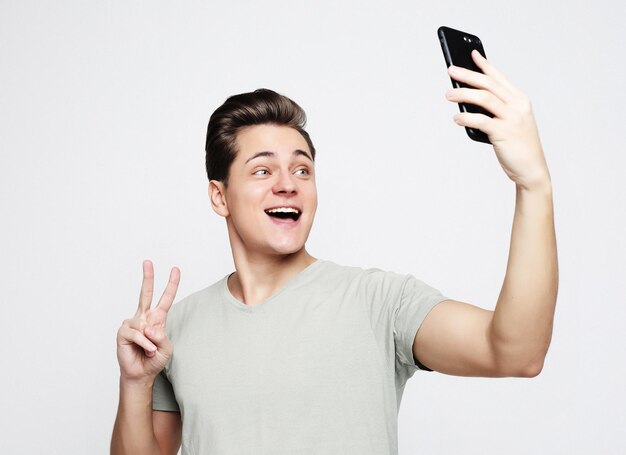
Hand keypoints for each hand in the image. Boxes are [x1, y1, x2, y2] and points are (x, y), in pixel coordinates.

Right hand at [116, 260, 179, 383]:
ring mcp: (133, 323)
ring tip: (151, 350)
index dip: (171, 284)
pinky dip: (144, 343)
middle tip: (147, 261)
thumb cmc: (154, 359)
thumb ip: (161, 335)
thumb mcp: (166, 347)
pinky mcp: (123, 332)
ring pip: (145, 325)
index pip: (165, 298)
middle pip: (145, 293)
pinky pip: (137, 333)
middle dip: (147, 277)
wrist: (142, 373)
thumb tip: (148, 326)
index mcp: (157, 318)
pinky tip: (146, 350)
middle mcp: (144, 317)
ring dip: (151, 341)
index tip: (175, 269)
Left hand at [446, 50, 550, 190]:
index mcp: (520, 100)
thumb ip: (494, 111)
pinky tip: (456, 118)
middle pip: (488, 84)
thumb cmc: (518, 146)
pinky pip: (480, 120)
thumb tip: (467, 102)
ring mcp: (512, 118)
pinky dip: (466, 118)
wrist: (531, 169)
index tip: (472, 53)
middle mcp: (517, 106)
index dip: (485, 64)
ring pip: (484, 98)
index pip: (499, 77)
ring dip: (463, 94)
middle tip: (451, 70)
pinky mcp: (504, 132)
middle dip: (468, 75)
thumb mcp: (509, 123)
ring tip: (448, 94)